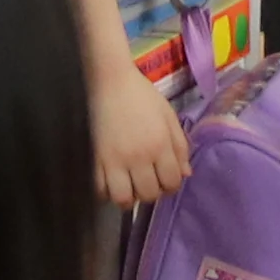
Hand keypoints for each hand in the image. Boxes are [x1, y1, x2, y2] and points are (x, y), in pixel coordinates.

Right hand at [93, 58, 190, 205]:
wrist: (109, 81)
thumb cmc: (141, 95)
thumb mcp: (168, 115)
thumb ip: (179, 145)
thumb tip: (185, 174)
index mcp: (160, 145)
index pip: (171, 182)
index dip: (171, 185)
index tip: (164, 177)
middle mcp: (139, 157)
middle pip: (148, 194)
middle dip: (151, 191)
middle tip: (146, 180)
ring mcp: (114, 160)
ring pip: (123, 199)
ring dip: (128, 196)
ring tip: (128, 185)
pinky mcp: (94, 159)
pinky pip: (100, 190)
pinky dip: (106, 192)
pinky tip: (111, 181)